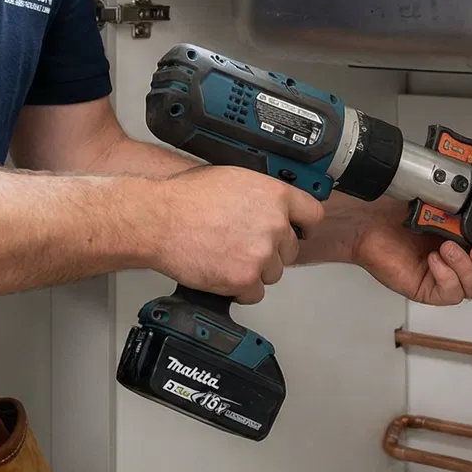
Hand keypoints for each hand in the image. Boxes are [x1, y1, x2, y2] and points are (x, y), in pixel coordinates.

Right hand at [149, 165, 323, 303]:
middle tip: (242, 245)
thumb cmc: (185, 198)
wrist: (158, 220)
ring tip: (225, 255)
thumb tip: (270, 206)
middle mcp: (274, 224)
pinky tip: (220, 271)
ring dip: (254, 270)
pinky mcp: (245, 279)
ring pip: (273, 273)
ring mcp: (262, 254)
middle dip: (270, 251)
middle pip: (290, 250)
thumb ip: (260, 194)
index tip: (299, 231)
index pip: (312, 215)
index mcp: (274, 195)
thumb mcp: (232, 178)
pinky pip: (254, 293)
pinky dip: (238, 289)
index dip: (304, 226)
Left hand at [348, 201, 471, 304]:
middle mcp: (468, 261)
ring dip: (468, 268)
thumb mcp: (441, 197)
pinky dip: (447, 277)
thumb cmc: (400, 207)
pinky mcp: (432, 290)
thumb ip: (468, 196)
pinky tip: (434, 260)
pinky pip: (452, 293)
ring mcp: (451, 278)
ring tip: (448, 247)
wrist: (367, 219)